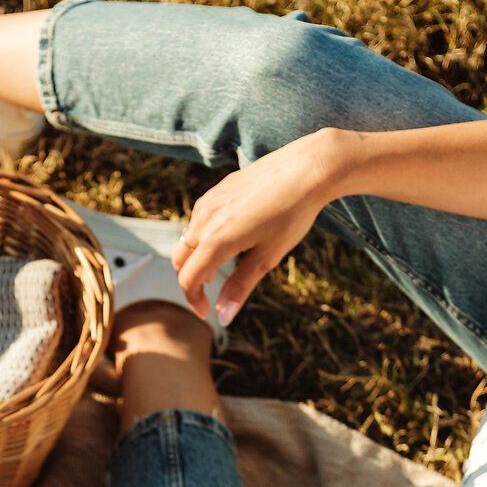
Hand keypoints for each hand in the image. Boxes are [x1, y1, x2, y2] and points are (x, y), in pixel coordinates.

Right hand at [173, 128, 350, 323]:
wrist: (306, 169)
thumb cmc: (291, 215)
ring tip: (222, 266)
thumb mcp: (267, 258)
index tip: (206, 312)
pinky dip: (205, 237)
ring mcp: (208, 202)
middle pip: (181, 259)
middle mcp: (204, 220)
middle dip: (191, 279)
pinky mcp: (217, 191)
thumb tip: (223, 317)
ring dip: (198, 257)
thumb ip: (240, 287)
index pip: (188, 279)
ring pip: (189, 238)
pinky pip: (200, 220)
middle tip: (211, 292)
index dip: (193, 300)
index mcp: (215, 241)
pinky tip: (230, 238)